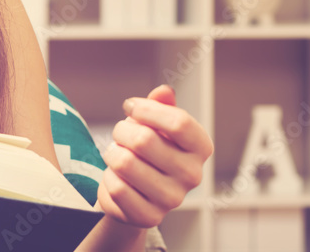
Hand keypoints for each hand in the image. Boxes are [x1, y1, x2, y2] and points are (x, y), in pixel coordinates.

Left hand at [97, 85, 212, 227]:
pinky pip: (116, 188)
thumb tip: (164, 91)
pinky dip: (108, 178)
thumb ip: (161, 105)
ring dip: (112, 154)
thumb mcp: (155, 123)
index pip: (178, 122)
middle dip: (122, 130)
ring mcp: (173, 199)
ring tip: (117, 155)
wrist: (136, 192)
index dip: (146, 109)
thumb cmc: (148, 150)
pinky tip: (116, 178)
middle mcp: (193, 175)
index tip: (129, 106)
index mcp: (200, 147)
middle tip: (120, 134)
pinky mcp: (150, 217)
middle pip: (145, 140)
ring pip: (125, 163)